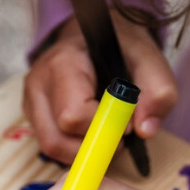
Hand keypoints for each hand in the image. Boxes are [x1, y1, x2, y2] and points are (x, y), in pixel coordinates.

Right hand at [24, 11, 176, 164]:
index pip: (73, 115)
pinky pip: (50, 146)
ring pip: (51, 148)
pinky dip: (74, 149)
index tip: (126, 124)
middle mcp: (39, 83)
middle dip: (92, 146)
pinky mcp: (33, 116)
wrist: (98, 37)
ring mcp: (31, 101)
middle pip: (56, 139)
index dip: (104, 128)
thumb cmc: (121, 50)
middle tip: (117, 137)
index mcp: (63, 62)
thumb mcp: (149, 61)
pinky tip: (91, 134)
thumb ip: (158, 92)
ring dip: (83, 152)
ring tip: (105, 136)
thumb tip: (145, 130)